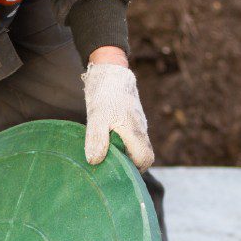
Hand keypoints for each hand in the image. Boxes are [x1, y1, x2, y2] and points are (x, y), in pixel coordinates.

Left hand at [81, 50, 153, 171]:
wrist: (111, 70)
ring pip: (136, 147)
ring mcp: (137, 125)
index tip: (117, 170)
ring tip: (104, 154)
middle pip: (142, 155)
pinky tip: (105, 142)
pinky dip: (121, 144)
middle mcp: (140, 130)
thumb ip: (96, 138)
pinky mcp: (132, 120)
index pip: (145, 159)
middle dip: (128, 164)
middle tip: (108, 165)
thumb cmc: (105, 93)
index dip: (135, 169)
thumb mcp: (96, 116)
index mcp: (135, 132)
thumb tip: (94, 161)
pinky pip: (131, 138)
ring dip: (123, 154)